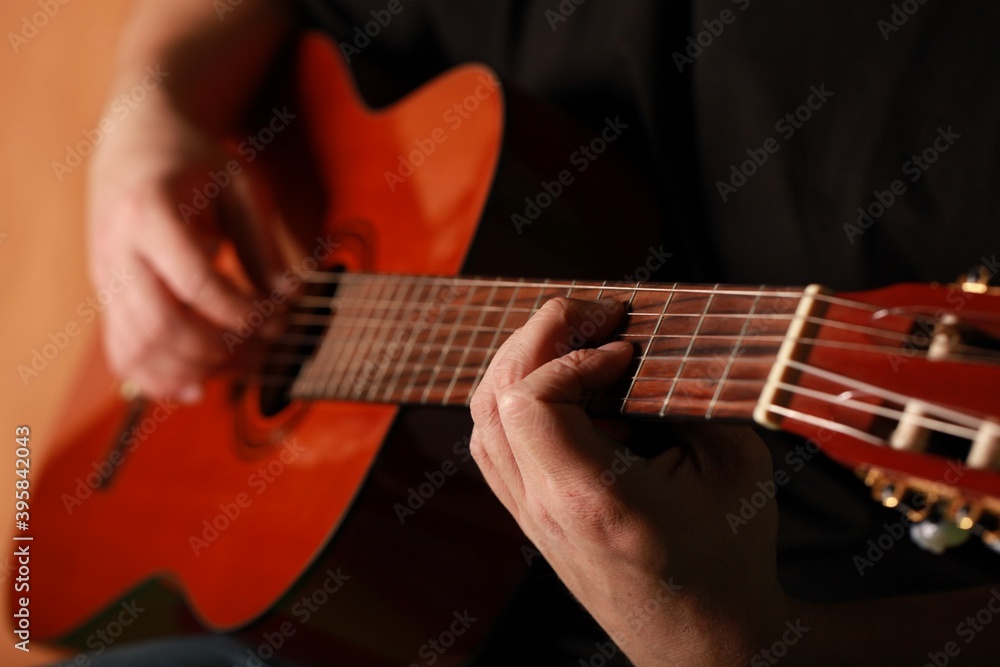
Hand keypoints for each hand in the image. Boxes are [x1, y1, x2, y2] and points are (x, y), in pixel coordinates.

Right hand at [87, 90, 282, 400]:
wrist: (138, 142)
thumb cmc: (196, 160)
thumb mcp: (240, 185)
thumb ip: (262, 244)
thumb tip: (288, 301)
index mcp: (150, 211)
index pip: (194, 283)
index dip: (241, 312)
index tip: (279, 318)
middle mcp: (117, 248)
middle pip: (159, 326)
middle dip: (219, 349)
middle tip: (264, 349)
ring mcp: (105, 277)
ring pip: (136, 349)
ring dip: (193, 370)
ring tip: (242, 366)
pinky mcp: (107, 297)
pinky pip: (122, 354)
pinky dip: (158, 380)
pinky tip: (199, 387)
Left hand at [470, 297, 791, 665]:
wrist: (703, 642)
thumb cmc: (726, 561)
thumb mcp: (736, 467)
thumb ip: (696, 394)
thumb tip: (659, 339)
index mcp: (592, 498)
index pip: (530, 400)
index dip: (571, 354)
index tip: (625, 349)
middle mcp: (545, 507)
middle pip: (496, 397)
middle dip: (539, 335)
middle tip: (595, 314)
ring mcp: (529, 515)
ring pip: (484, 418)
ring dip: (522, 362)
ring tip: (575, 340)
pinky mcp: (531, 516)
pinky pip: (494, 442)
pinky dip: (518, 397)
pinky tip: (566, 387)